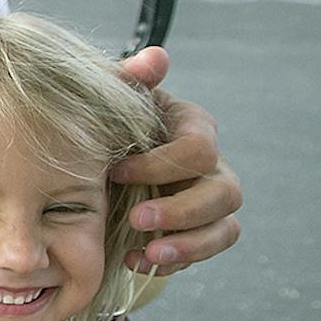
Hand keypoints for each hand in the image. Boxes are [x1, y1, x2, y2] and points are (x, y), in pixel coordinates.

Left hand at [113, 49, 241, 274]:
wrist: (96, 156)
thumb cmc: (106, 121)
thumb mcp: (113, 97)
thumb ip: (131, 78)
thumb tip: (155, 59)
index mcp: (193, 128)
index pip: (198, 148)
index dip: (160, 164)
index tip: (115, 171)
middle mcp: (212, 166)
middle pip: (224, 193)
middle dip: (181, 211)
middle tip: (136, 220)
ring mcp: (209, 201)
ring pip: (225, 228)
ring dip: (189, 245)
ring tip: (148, 254)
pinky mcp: (198, 231)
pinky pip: (204, 252)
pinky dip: (173, 261)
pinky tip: (136, 261)